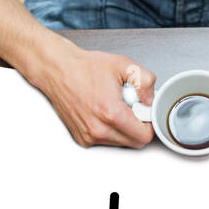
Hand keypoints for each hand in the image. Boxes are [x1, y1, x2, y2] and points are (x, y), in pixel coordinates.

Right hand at [35, 43, 156, 147]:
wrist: (58, 70)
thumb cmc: (84, 68)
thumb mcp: (123, 65)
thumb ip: (146, 82)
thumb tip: (151, 100)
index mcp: (111, 113)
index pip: (144, 136)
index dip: (149, 123)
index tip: (144, 112)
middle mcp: (98, 129)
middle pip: (134, 143)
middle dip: (137, 126)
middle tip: (130, 107)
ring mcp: (89, 136)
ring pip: (120, 143)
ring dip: (123, 129)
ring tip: (113, 107)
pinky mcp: (82, 139)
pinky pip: (106, 142)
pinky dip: (109, 130)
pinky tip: (102, 112)